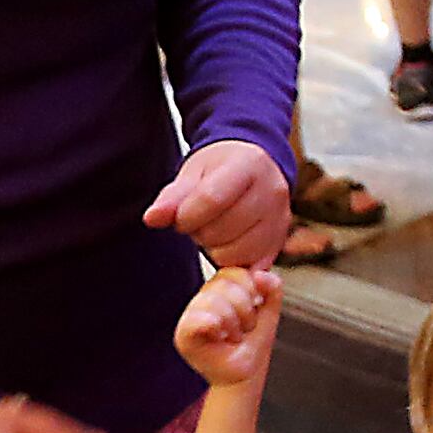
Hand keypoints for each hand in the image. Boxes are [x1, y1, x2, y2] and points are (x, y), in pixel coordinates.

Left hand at [146, 138, 290, 267]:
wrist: (255, 169)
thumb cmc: (220, 169)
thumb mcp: (193, 172)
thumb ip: (172, 197)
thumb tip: (152, 218)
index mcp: (249, 164)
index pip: (211, 199)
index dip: (186, 215)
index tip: (180, 217)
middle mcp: (272, 192)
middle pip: (222, 230)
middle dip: (200, 231)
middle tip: (201, 219)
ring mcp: (280, 220)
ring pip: (235, 253)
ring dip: (216, 248)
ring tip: (216, 228)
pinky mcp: (279, 244)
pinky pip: (249, 267)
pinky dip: (231, 261)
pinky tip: (227, 243)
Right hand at [175, 261, 283, 389]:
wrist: (244, 374)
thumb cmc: (250, 345)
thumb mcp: (268, 313)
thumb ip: (271, 289)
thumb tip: (262, 274)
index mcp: (221, 289)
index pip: (233, 271)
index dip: (250, 289)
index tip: (254, 309)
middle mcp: (203, 298)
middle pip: (224, 284)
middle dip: (244, 309)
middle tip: (243, 328)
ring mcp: (191, 315)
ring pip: (213, 300)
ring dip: (233, 324)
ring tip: (232, 336)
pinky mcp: (183, 334)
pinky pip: (197, 319)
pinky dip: (214, 327)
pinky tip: (219, 338)